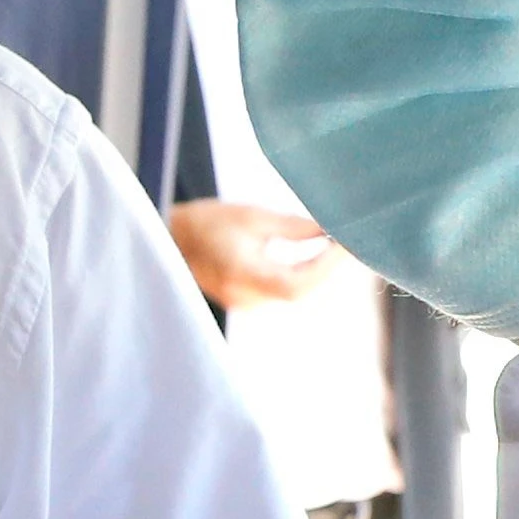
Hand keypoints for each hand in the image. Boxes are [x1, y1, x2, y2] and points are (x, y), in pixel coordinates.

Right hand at [166, 198, 338, 309]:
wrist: (169, 239)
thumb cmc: (207, 222)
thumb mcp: (253, 217)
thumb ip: (294, 228)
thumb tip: (331, 232)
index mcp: (241, 272)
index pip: (295, 283)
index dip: (326, 268)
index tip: (347, 245)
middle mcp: (243, 295)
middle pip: (298, 291)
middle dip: (327, 268)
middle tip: (349, 242)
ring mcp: (243, 302)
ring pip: (293, 293)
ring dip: (317, 272)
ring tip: (336, 246)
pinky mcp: (244, 300)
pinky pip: (281, 291)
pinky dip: (301, 275)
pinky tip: (314, 256)